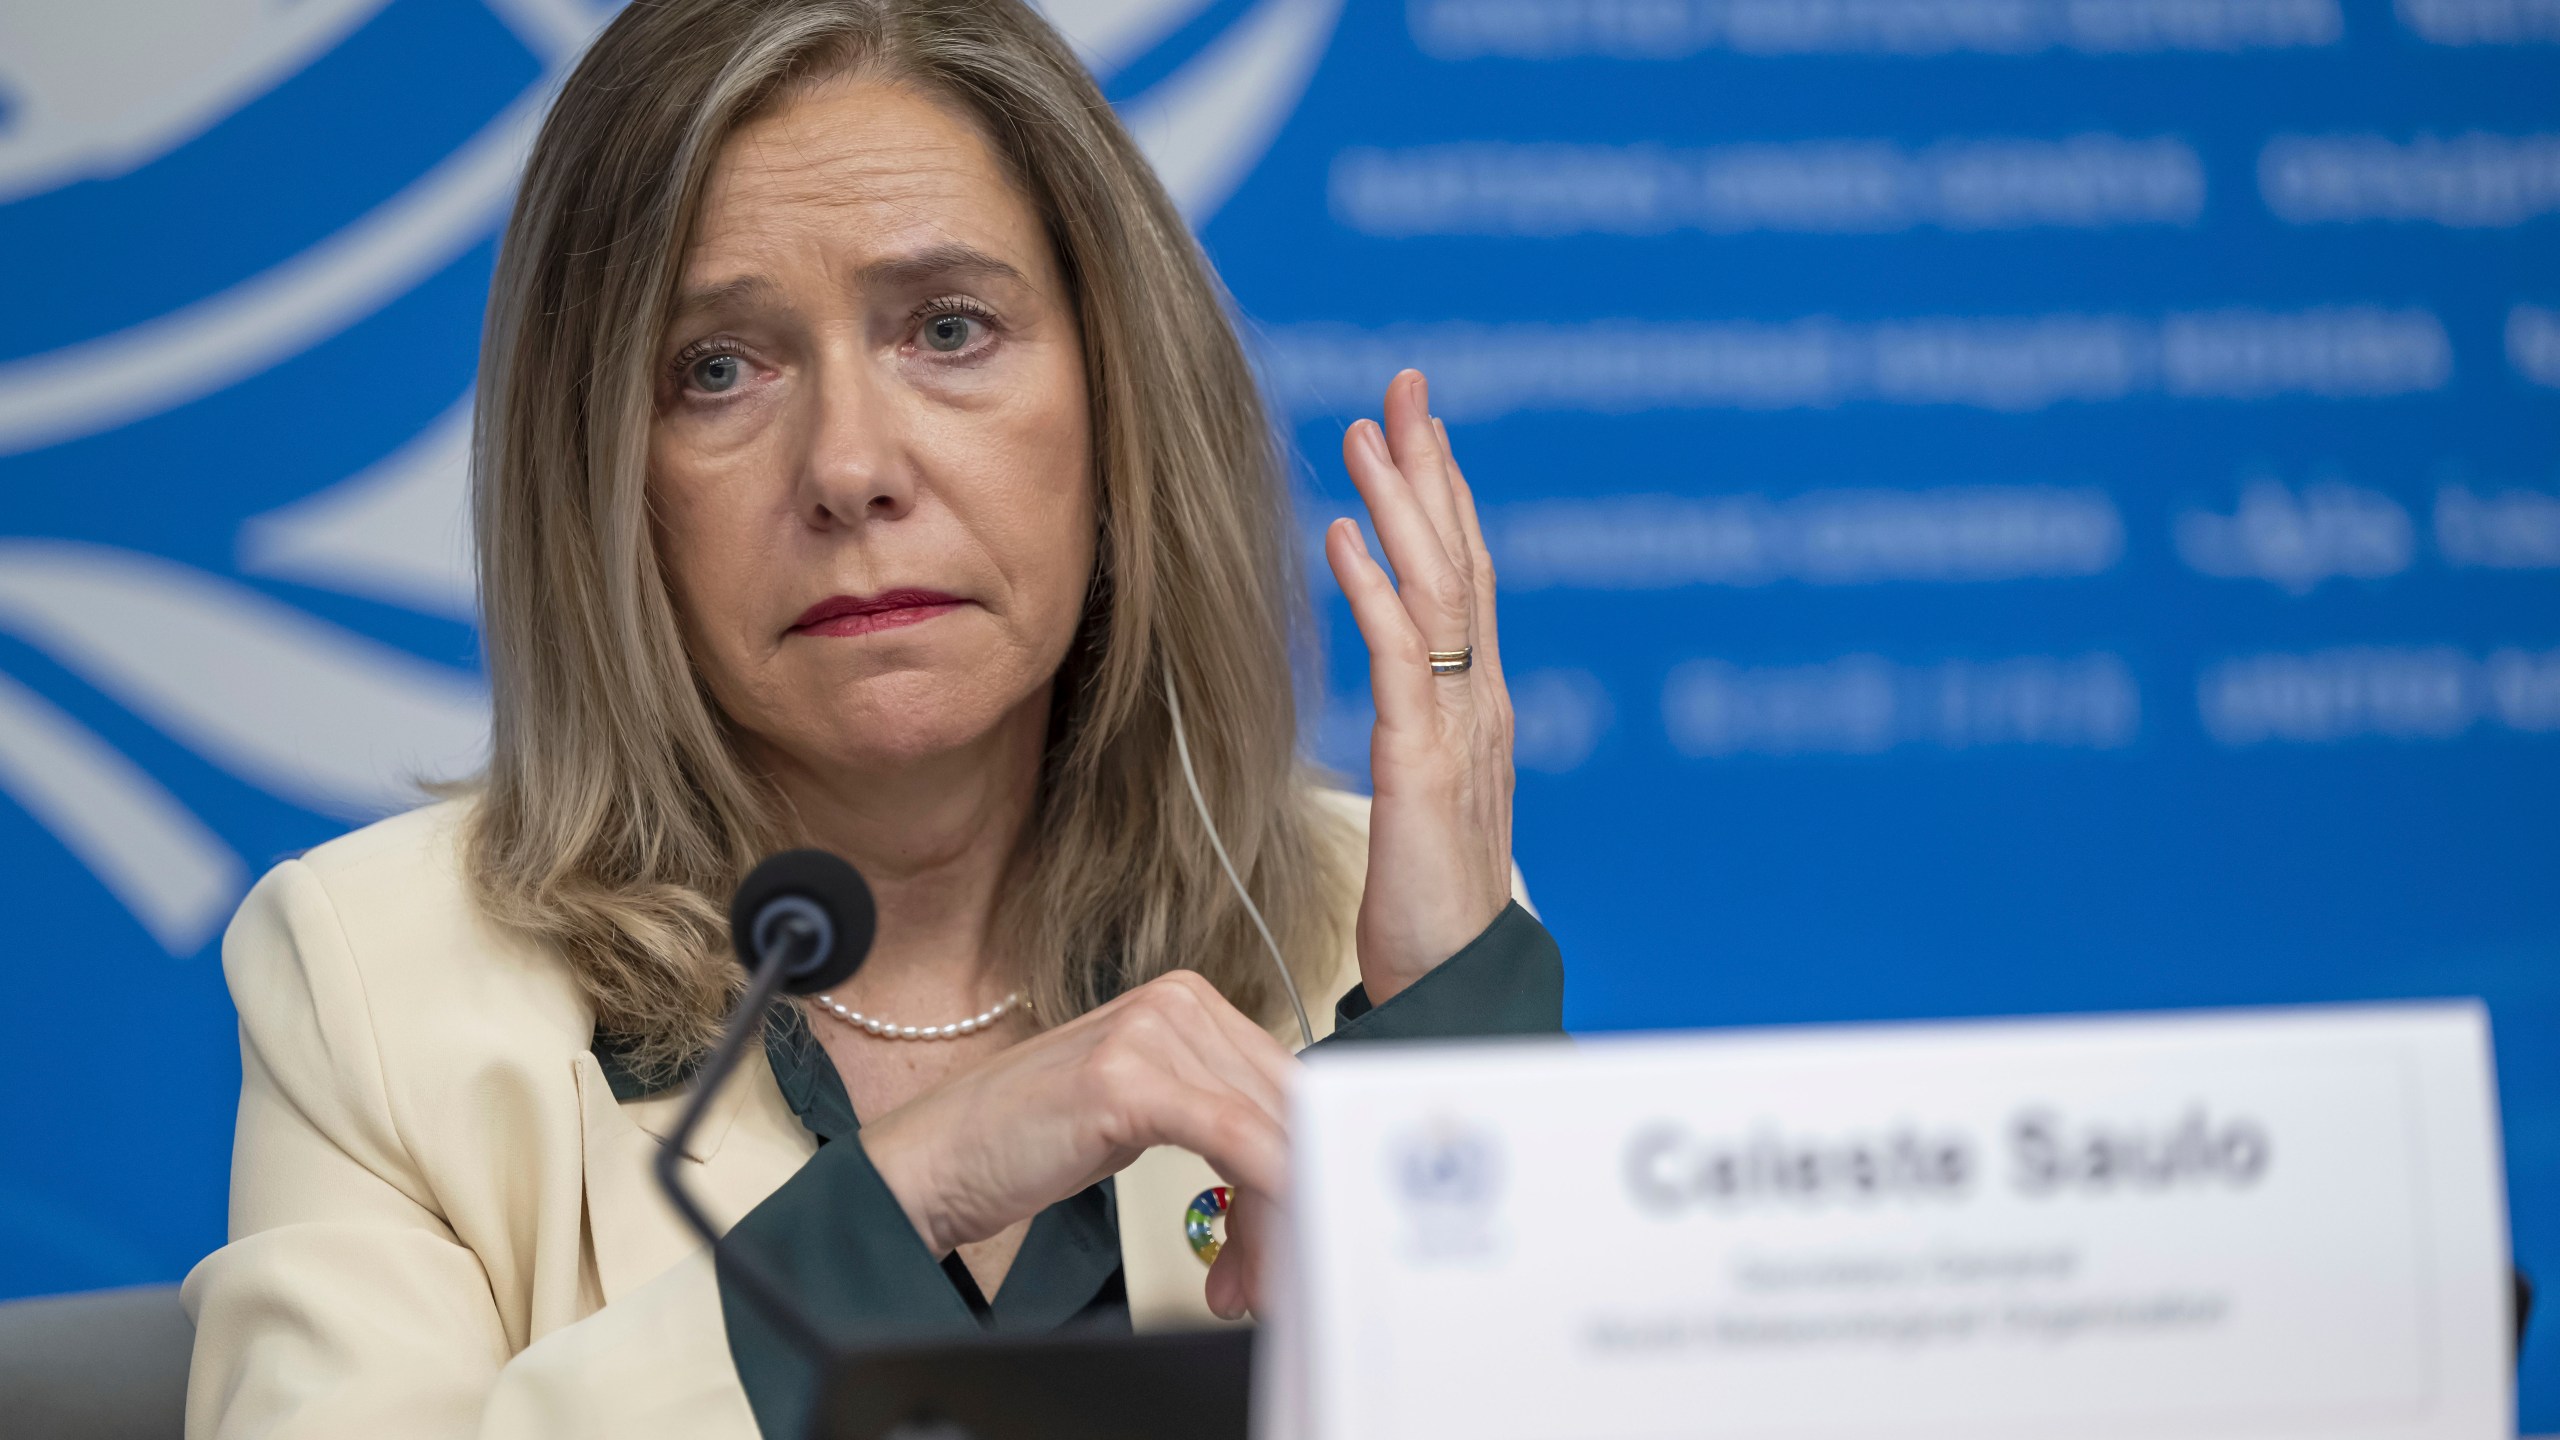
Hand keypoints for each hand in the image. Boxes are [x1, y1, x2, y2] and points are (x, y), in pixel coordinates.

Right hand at [858, 970, 1290, 1317]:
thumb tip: (1297, 1163)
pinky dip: (1261, 1193)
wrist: (934, 1159)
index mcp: (1189, 1000)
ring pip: (1264, 1132)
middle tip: (1274, 1282)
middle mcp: (1178, 1002)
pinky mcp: (1127, 1076)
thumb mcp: (1142, 1112)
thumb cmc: (1027, 1141)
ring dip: (1267, 1225)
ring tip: (1240, 1287)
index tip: (1308, 1232)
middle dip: (1289, 1204)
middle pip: (1283, 1109)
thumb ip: (1215, 1115)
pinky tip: (1256, 1248)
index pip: (1286, 1087)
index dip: (1309, 1164)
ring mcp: (1152, 1032)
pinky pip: (1231, 1136)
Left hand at [1326, 370, 1515, 1005]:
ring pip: (1440, 591)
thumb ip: (1423, 736)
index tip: (1416, 428)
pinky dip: (1375, 590)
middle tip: (1405, 387)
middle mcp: (1481, 703)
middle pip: (1464, 560)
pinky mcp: (1426, 767)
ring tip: (1369, 432)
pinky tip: (1344, 538)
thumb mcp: (1427, 802)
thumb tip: (1407, 693)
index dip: (1444, 500)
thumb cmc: (1430, 910)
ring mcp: (1460, 731)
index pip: (1466, 581)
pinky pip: (1404, 660)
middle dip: (1433, 468)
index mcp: (1478, 706)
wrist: (1456, 989)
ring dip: (1403, 504)